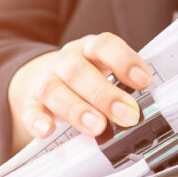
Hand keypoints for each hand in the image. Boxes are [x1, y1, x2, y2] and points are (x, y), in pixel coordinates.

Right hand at [8, 33, 152, 151]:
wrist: (40, 78)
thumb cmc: (84, 79)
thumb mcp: (104, 73)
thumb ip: (123, 85)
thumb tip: (146, 109)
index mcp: (88, 50)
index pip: (104, 45)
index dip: (124, 61)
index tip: (143, 81)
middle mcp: (65, 62)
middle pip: (80, 72)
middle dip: (105, 95)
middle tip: (127, 115)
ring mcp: (45, 81)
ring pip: (55, 90)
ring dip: (77, 110)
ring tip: (97, 128)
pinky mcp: (30, 103)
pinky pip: (30, 110)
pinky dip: (37, 120)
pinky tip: (47, 130)